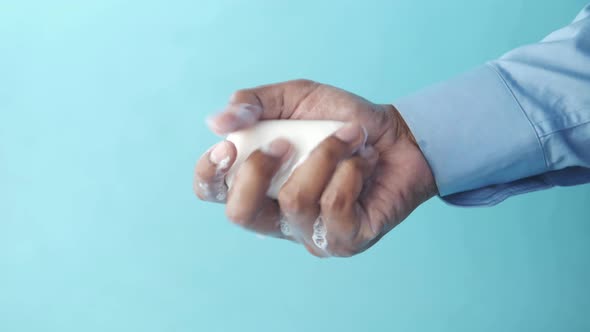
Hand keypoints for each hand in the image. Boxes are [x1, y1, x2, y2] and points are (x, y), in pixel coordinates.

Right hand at [194, 79, 436, 256]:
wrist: (398, 134)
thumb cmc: (341, 120)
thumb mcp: (295, 99)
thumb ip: (254, 104)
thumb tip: (216, 122)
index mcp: (257, 182)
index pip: (213, 191)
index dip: (210, 171)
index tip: (229, 145)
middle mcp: (278, 215)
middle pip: (240, 213)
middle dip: (260, 170)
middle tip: (287, 141)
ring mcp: (310, 233)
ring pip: (295, 201)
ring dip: (323, 155)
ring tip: (349, 138)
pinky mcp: (345, 240)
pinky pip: (335, 207)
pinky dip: (350, 172)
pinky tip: (362, 163)